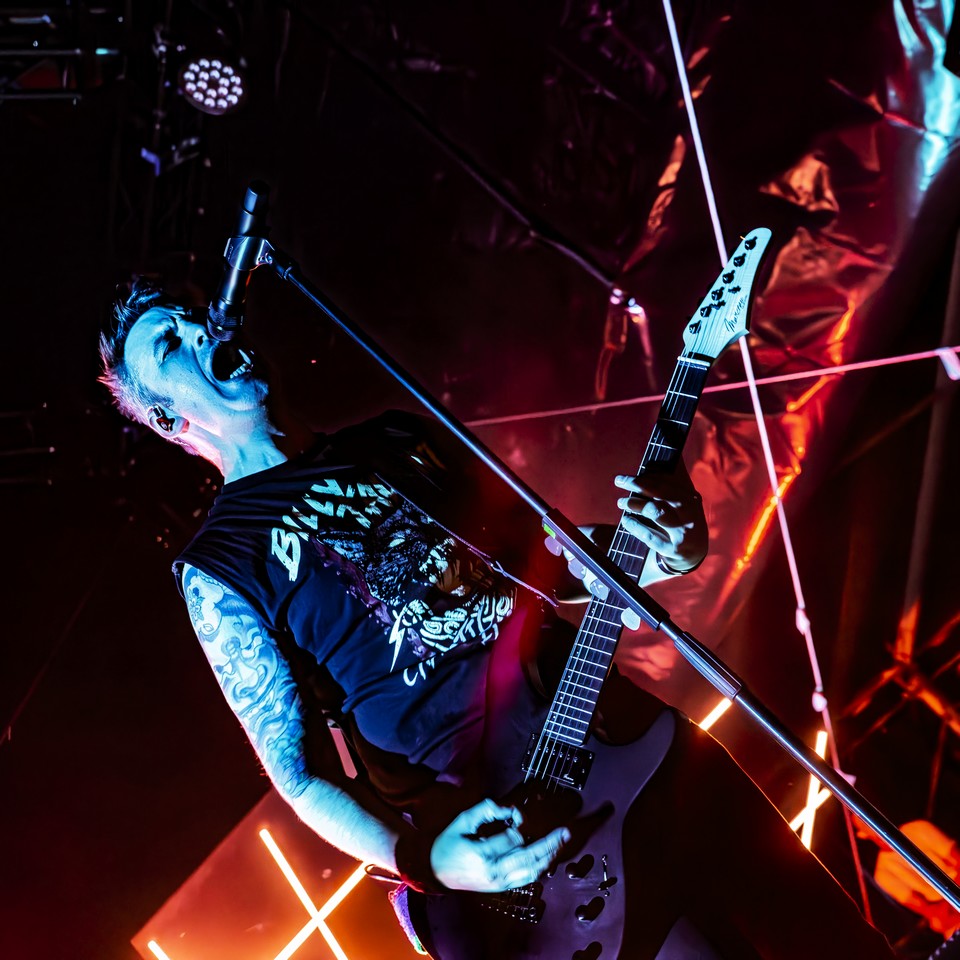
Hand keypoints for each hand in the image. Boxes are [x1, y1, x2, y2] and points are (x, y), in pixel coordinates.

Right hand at [430, 798, 569, 892]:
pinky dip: (540, 868)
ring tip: (560, 842)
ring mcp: (499, 883)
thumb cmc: (449, 844)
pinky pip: (526, 879)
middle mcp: (494, 871)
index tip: (519, 814)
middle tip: (564, 831)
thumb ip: (485, 810)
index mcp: (482, 854)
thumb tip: (510, 809)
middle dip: (549, 843)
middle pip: (529, 858)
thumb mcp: (462, 822)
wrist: (436, 873)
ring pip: (531, 871)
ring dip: (549, 856)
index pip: (512, 838)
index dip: (520, 823)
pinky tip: (548, 857)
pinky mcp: (502, 888)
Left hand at [614, 460, 706, 574]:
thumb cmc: (683, 518)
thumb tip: (663, 445)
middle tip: (618, 480)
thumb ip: (673, 477)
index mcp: (690, 497)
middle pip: (661, 493)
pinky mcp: (673, 548)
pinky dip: (636, 527)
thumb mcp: (683, 498)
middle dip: (637, 484)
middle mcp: (689, 512)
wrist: (694, 552)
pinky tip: (625, 521)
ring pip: (656, 512)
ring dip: (635, 504)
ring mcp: (683, 530)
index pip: (668, 481)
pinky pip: (650, 536)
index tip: (629, 476)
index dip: (647, 476)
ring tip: (621, 502)